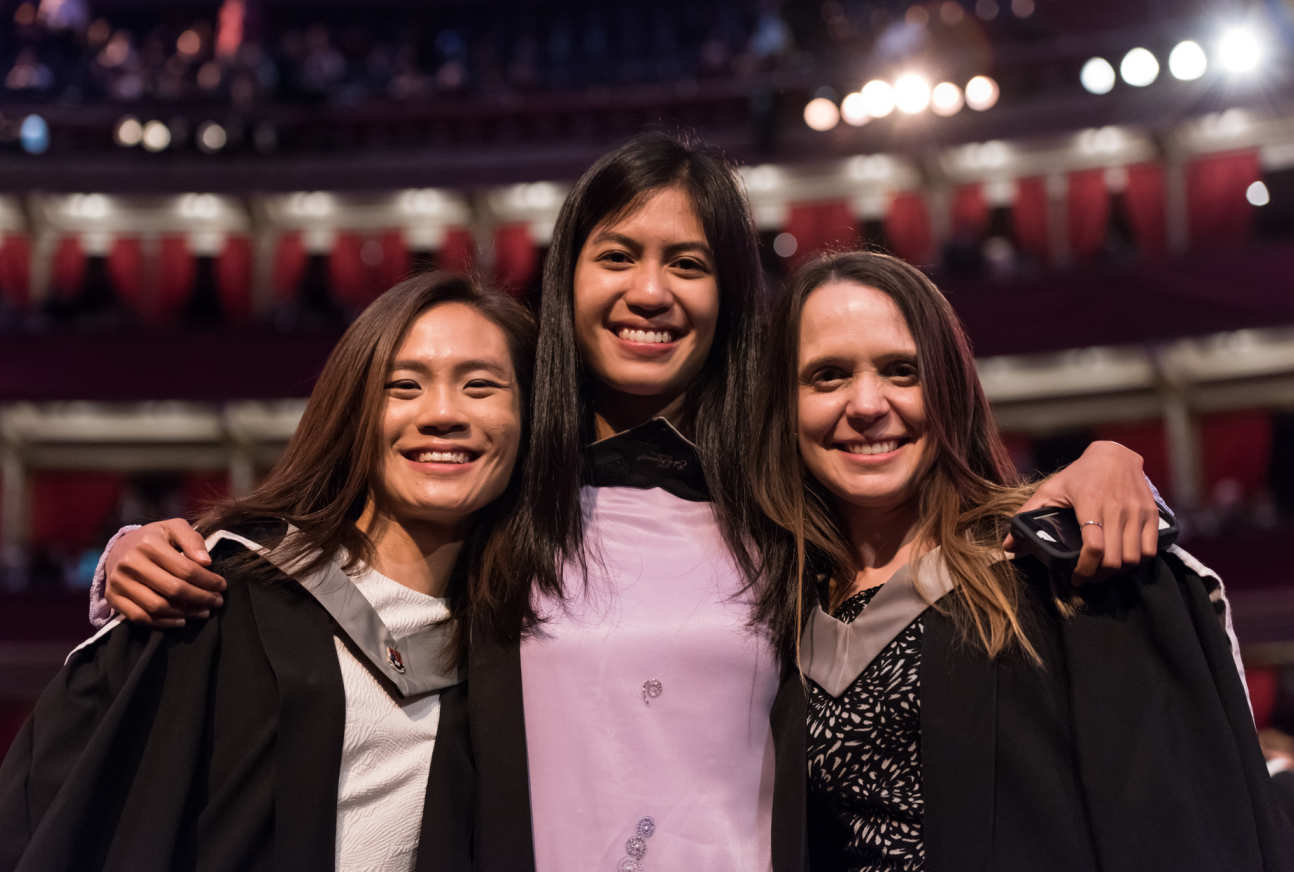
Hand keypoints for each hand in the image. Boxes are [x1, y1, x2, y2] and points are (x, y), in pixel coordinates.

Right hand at [105, 518, 226, 627]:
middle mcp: (130, 563)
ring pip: (157, 607)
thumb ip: (192, 540)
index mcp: (148, 543)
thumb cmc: (156, 538)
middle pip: (173, 589)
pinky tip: (182, 620)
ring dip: (185, 613)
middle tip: (217, 601)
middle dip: (201, 598)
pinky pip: (140, 618)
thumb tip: (206, 562)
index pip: (186, 569)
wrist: (120, 548)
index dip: (208, 581)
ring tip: (203, 611)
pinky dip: (163, 623)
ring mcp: (118, 582)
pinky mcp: (113, 597)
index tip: (222, 586)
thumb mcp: (175, 528)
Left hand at [1003, 441, 1159, 580]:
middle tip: (1088, 576)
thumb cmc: (1080, 475)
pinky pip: (1150, 549)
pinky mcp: (1151, 513)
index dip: (1085, 570)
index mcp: (1090, 503)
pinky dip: (1138, 561)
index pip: (1093, 548)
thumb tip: (1008, 545)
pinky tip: (1123, 560)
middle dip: (1099, 575)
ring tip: (1104, 570)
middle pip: (1115, 559)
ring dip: (1119, 571)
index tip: (1076, 579)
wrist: (1115, 455)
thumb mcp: (1051, 489)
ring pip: (1134, 558)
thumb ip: (1028, 514)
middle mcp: (1116, 508)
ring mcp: (1136, 511)